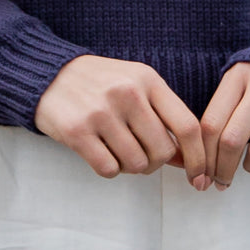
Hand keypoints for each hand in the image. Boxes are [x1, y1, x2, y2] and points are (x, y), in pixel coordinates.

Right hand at [35, 54, 210, 188]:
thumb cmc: (100, 84)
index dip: (198, 157)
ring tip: (117, 150)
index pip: (187, 126)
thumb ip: (163, 116)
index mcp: (148, 79)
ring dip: (130, 166)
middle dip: (156, 163)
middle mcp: (127, 93)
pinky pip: (109, 169)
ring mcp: (101, 111)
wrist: (49, 73)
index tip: (199, 176)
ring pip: (137, 164)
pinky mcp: (77, 130)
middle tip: (141, 156)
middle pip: (163, 151)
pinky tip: (100, 151)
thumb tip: (187, 159)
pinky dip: (109, 168)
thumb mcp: (136, 85)